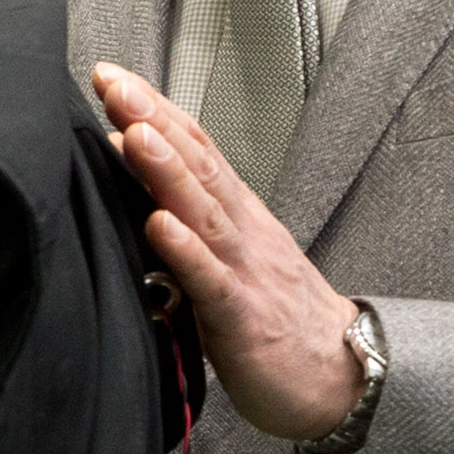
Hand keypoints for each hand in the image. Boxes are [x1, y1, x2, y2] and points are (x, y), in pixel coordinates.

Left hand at [92, 66, 369, 438]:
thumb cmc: (276, 319)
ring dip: (167, 170)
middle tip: (111, 82)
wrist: (343, 377)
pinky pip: (212, 280)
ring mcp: (246, 271)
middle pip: (197, 165)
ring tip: (133, 133)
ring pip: (205, 211)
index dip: (155, 111)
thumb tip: (132, 186)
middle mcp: (243, 232)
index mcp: (237, 217)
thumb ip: (188, 225)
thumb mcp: (226, 262)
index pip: (195, 150)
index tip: (111, 76)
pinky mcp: (245, 317)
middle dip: (153, 120)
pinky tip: (159, 224)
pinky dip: (185, 250)